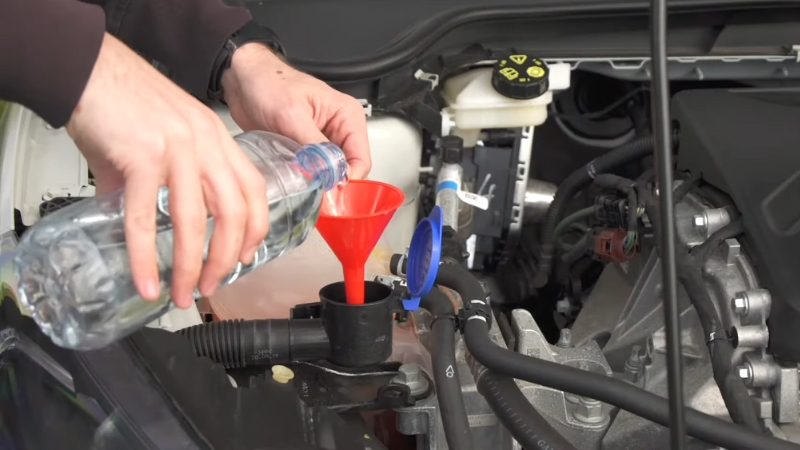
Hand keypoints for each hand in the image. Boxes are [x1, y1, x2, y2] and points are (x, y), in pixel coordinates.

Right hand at [66, 33, 269, 307]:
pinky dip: (146, 257)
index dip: (255, 229)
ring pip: (194, 222)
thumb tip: (142, 225)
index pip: (253, 190)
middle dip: (226, 259)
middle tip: (210, 287)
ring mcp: (176, 150)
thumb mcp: (162, 138)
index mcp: (216, 138)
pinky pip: (146, 218)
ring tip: (181, 294)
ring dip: (189, 266)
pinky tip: (146, 282)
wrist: (86, 69)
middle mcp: (204, 143)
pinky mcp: (142, 156)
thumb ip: (162, 181)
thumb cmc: (122, 100)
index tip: (245, 257)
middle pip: (233, 213)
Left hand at [221, 43, 370, 178]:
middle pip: (347, 170)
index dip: (347, 179)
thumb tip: (327, 175)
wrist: (243, 79)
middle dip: (331, 183)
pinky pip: (313, 171)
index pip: (361, 159)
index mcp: (347, 116)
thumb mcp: (292, 115)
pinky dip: (304, 178)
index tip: (328, 191)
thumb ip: (313, 148)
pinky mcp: (306, 149)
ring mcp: (322, 141)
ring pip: (329, 173)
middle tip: (312, 191)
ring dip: (316, 181)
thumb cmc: (269, 82)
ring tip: (299, 181)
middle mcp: (339, 130)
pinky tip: (292, 176)